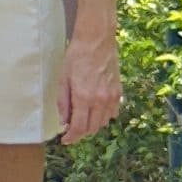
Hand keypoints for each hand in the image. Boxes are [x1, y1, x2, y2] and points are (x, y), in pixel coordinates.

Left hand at [59, 27, 122, 142]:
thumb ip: (63, 102)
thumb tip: (64, 122)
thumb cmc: (76, 56)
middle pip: (92, 128)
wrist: (96, 41)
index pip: (79, 127)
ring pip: (103, 123)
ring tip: (82, 119)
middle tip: (71, 129)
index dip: (71, 137)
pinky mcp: (118, 92)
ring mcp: (111, 97)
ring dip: (92, 125)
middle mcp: (100, 100)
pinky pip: (112, 113)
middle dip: (80, 132)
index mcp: (84, 97)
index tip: (65, 140)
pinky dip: (103, 117)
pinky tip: (95, 110)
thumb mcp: (63, 78)